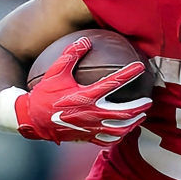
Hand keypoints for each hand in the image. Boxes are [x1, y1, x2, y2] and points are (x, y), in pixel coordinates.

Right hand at [15, 37, 150, 144]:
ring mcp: (90, 128)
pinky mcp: (86, 137)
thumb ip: (71, 54)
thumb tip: (86, 39)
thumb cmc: (44, 94)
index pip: (113, 83)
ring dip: (133, 122)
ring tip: (141, 116)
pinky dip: (119, 136)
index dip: (129, 73)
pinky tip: (124, 131)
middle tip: (148, 100)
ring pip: (119, 129)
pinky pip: (108, 140)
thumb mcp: (55, 71)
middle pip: (124, 112)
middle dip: (139, 107)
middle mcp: (91, 113)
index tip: (141, 66)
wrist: (32, 119)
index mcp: (86, 95)